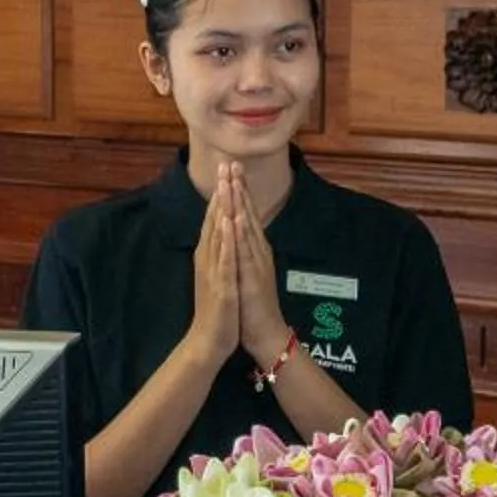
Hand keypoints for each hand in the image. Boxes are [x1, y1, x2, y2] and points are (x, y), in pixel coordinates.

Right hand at [184, 166, 242, 362]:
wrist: (208, 341)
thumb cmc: (216, 309)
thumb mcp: (217, 275)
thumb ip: (217, 253)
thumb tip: (220, 232)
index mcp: (209, 255)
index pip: (215, 219)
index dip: (221, 193)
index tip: (226, 169)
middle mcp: (208, 259)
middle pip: (215, 220)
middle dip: (221, 192)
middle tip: (224, 164)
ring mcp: (214, 271)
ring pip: (218, 234)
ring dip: (222, 208)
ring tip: (226, 184)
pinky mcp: (222, 285)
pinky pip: (225, 259)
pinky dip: (226, 239)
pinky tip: (229, 223)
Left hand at [232, 171, 292, 365]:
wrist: (265, 334)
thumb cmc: (253, 306)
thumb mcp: (247, 272)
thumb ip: (244, 252)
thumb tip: (237, 234)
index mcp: (254, 250)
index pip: (246, 215)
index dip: (239, 191)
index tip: (230, 169)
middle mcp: (258, 252)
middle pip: (249, 214)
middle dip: (240, 187)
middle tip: (233, 161)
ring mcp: (257, 263)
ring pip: (249, 228)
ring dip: (241, 203)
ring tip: (235, 180)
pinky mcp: (254, 278)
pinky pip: (247, 252)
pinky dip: (243, 234)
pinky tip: (238, 217)